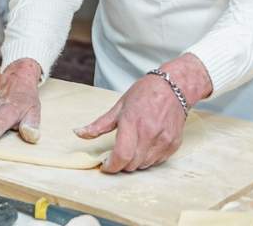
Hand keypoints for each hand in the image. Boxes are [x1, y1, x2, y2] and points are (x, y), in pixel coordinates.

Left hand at [76, 54, 210, 173]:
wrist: (174, 87)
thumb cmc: (145, 93)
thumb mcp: (119, 106)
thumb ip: (99, 124)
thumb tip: (78, 133)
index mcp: (132, 122)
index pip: (121, 155)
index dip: (111, 166)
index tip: (105, 165)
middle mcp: (149, 133)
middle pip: (132, 164)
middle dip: (121, 164)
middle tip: (116, 156)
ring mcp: (163, 140)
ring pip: (144, 165)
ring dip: (135, 162)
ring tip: (132, 148)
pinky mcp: (174, 144)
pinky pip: (158, 161)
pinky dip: (148, 158)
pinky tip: (145, 146)